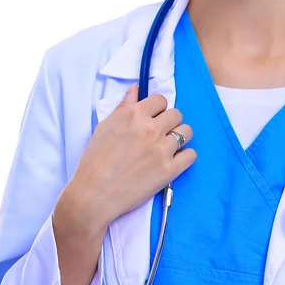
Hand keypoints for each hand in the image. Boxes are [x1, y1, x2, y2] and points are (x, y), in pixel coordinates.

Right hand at [68, 84, 196, 227]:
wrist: (93, 195)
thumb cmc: (94, 161)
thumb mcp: (104, 127)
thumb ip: (123, 106)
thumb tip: (136, 89)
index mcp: (134, 115)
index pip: (161, 100)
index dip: (158, 109)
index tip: (153, 118)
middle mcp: (151, 128)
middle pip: (177, 114)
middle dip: (170, 122)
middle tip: (160, 134)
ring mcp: (162, 149)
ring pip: (187, 132)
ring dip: (180, 137)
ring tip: (168, 147)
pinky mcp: (169, 170)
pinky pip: (191, 155)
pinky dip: (185, 156)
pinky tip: (175, 160)